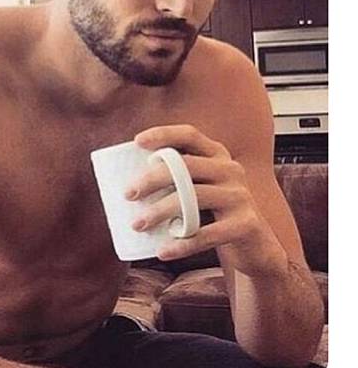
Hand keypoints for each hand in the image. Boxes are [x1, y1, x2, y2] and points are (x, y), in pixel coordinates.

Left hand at [125, 124, 287, 277]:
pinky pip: (208, 233)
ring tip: (137, 224)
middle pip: (186, 166)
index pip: (189, 135)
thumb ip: (176, 179)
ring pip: (194, 198)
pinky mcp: (246, 224)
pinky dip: (182, 244)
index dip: (164, 134)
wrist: (256, 247)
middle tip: (129, 194)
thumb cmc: (215, 213)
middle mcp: (231, 170)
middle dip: (152, 179)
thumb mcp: (199, 189)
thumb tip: (131, 183)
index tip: (137, 142)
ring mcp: (240, 196)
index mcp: (217, 155)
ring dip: (160, 212)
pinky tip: (163, 251)